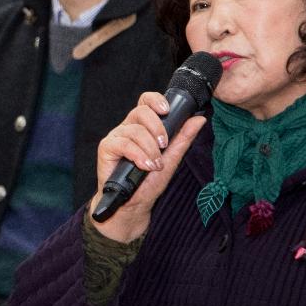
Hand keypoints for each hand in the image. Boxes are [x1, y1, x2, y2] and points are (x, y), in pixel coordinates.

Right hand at [88, 92, 206, 242]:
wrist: (133, 205)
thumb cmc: (149, 182)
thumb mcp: (172, 159)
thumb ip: (183, 138)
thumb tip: (200, 119)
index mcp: (142, 126)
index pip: (146, 102)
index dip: (156, 100)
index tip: (167, 111)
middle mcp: (128, 128)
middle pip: (141, 111)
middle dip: (157, 128)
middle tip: (164, 145)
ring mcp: (116, 137)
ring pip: (134, 130)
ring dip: (149, 149)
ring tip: (154, 165)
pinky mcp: (106, 148)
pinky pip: (123, 143)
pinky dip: (137, 155)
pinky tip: (144, 166)